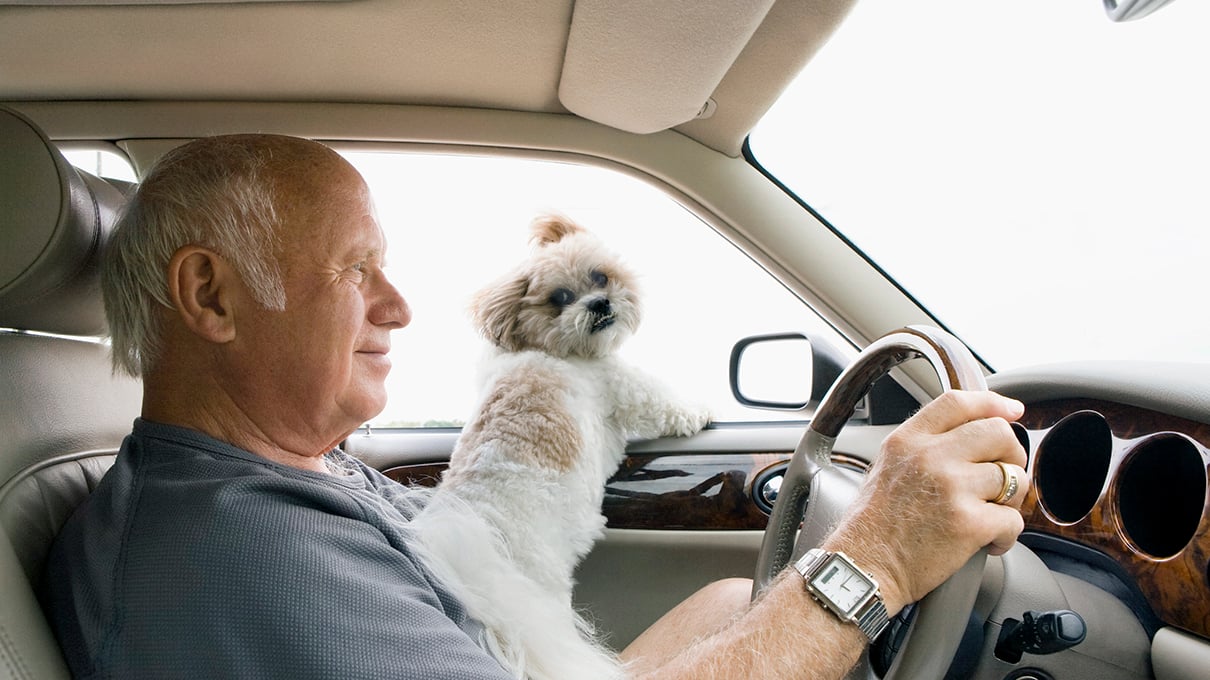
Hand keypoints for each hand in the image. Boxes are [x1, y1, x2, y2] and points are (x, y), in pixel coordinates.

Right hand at [824, 390, 1028, 612]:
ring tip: (990, 515)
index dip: (992, 403)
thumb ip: (923, 447)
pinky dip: (1006, 535)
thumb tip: (967, 438)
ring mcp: (952, 488)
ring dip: (1010, 500)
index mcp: (908, 440)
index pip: (958, 403)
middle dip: (1012, 455)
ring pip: (1013, 478)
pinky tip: (988, 542)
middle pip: (998, 433)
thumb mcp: (888, 466)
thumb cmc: (873, 525)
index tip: (1012, 411)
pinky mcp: (969, 522)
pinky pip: (1013, 520)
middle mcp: (931, 457)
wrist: (863, 566)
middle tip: (1004, 475)